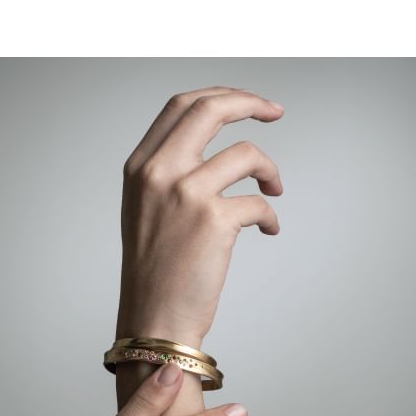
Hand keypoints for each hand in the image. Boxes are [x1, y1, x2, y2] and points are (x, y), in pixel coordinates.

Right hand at [116, 87, 284, 346]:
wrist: (154, 319)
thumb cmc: (154, 274)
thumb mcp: (145, 211)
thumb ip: (167, 174)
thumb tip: (210, 149)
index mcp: (140, 167)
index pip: (181, 107)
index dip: (221, 96)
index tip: (246, 102)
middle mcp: (159, 173)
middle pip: (210, 110)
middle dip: (250, 102)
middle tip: (275, 112)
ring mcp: (186, 194)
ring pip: (246, 154)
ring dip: (269, 169)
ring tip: (274, 188)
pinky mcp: (214, 220)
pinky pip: (259, 201)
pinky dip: (270, 215)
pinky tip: (268, 229)